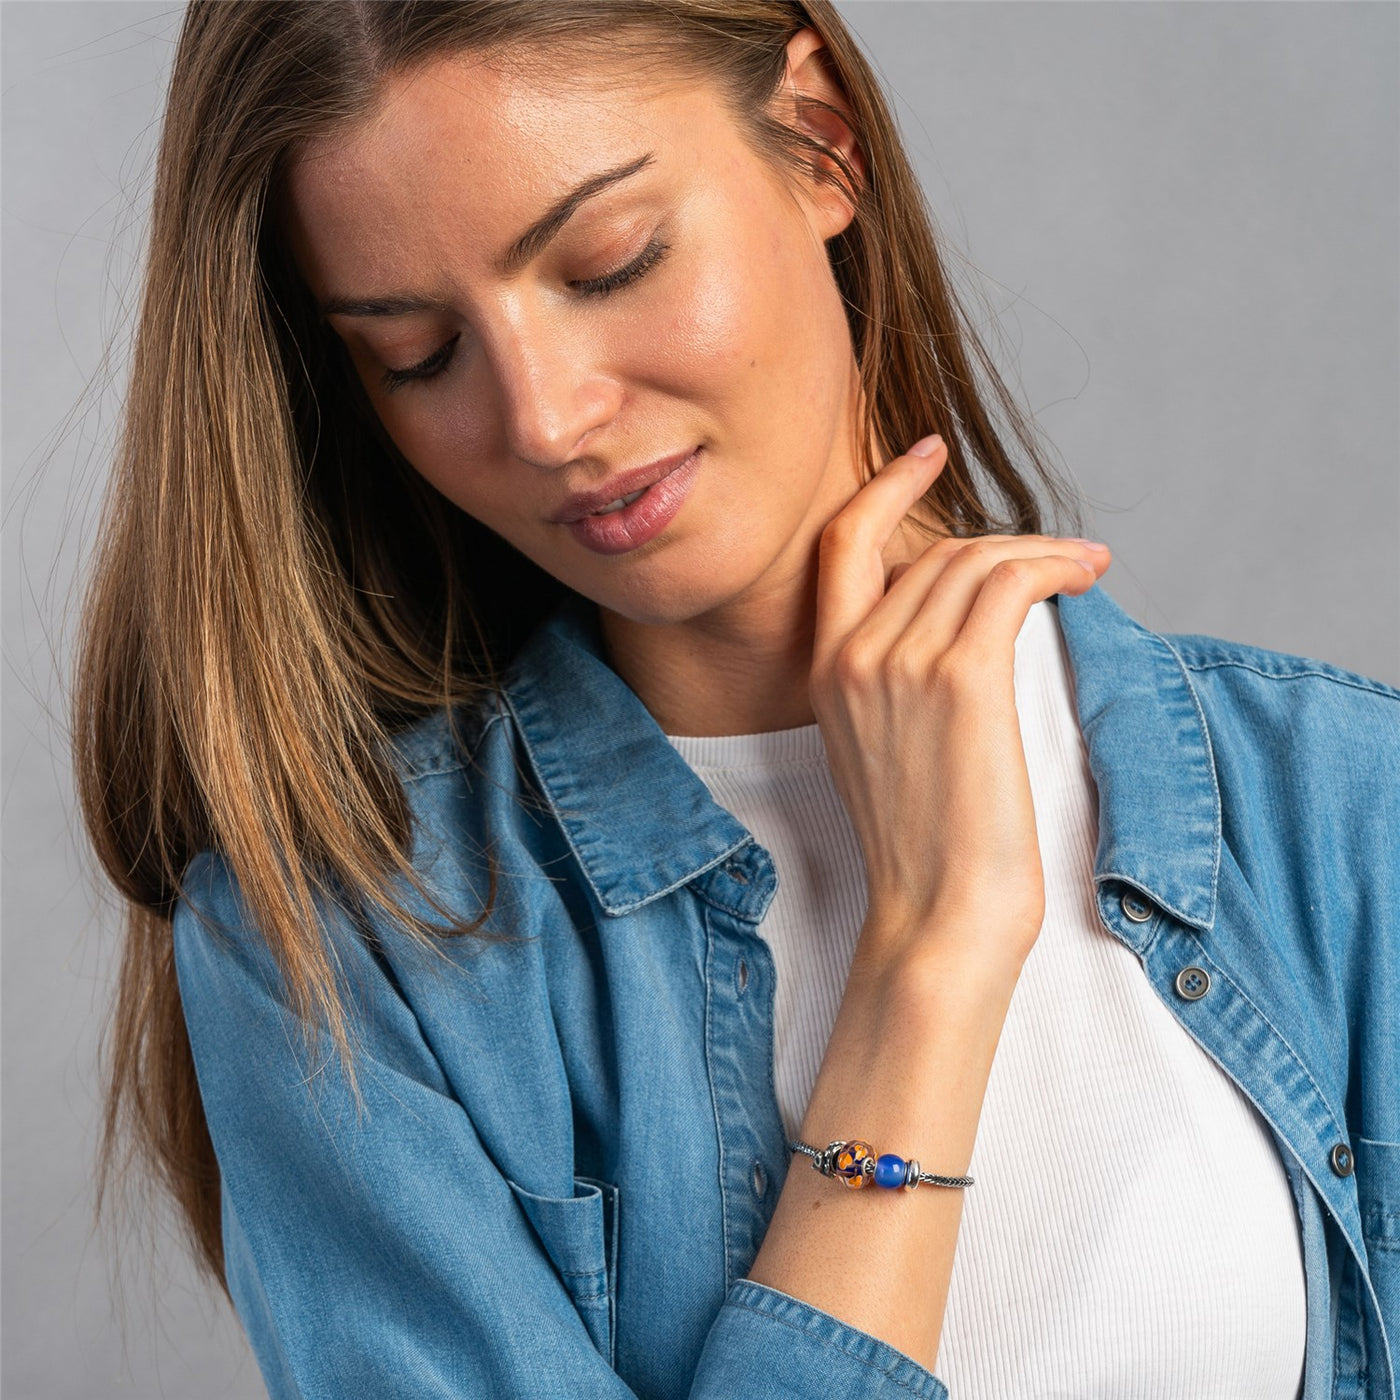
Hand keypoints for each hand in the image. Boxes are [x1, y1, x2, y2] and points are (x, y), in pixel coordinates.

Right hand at [809, 435, 1110, 980]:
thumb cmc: (924, 847)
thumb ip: (890, 679)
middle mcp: (854, 655)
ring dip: (1041, 549)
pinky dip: (1055, 564)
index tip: (925, 454)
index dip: (886, 487)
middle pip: (932, 550)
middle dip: (1002, 540)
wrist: (938, 911)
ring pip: (977, 558)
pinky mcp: (961, 678)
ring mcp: (901, 663)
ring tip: (1084, 565)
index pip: (842, 543)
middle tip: (1060, 556)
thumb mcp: (877, 750)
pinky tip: (1085, 575)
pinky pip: (1011, 582)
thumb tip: (958, 622)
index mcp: (825, 670)